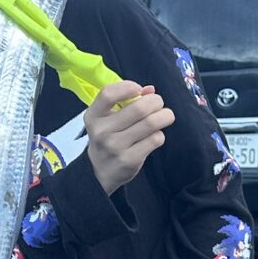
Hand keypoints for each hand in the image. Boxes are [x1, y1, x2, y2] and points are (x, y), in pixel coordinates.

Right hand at [84, 81, 174, 195]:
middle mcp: (101, 131)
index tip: (138, 90)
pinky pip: (155, 139)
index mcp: (93, 116)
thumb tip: (150, 90)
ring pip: (151, 123)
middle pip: (139, 108)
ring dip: (164, 116)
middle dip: (155, 101)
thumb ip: (126, 100)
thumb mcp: (108, 118)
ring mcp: (115, 147)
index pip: (108, 94)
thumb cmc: (108, 137)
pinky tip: (154, 136)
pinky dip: (159, 135)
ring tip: (164, 116)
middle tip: (158, 103)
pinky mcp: (129, 160)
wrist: (100, 171)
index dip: (127, 86)